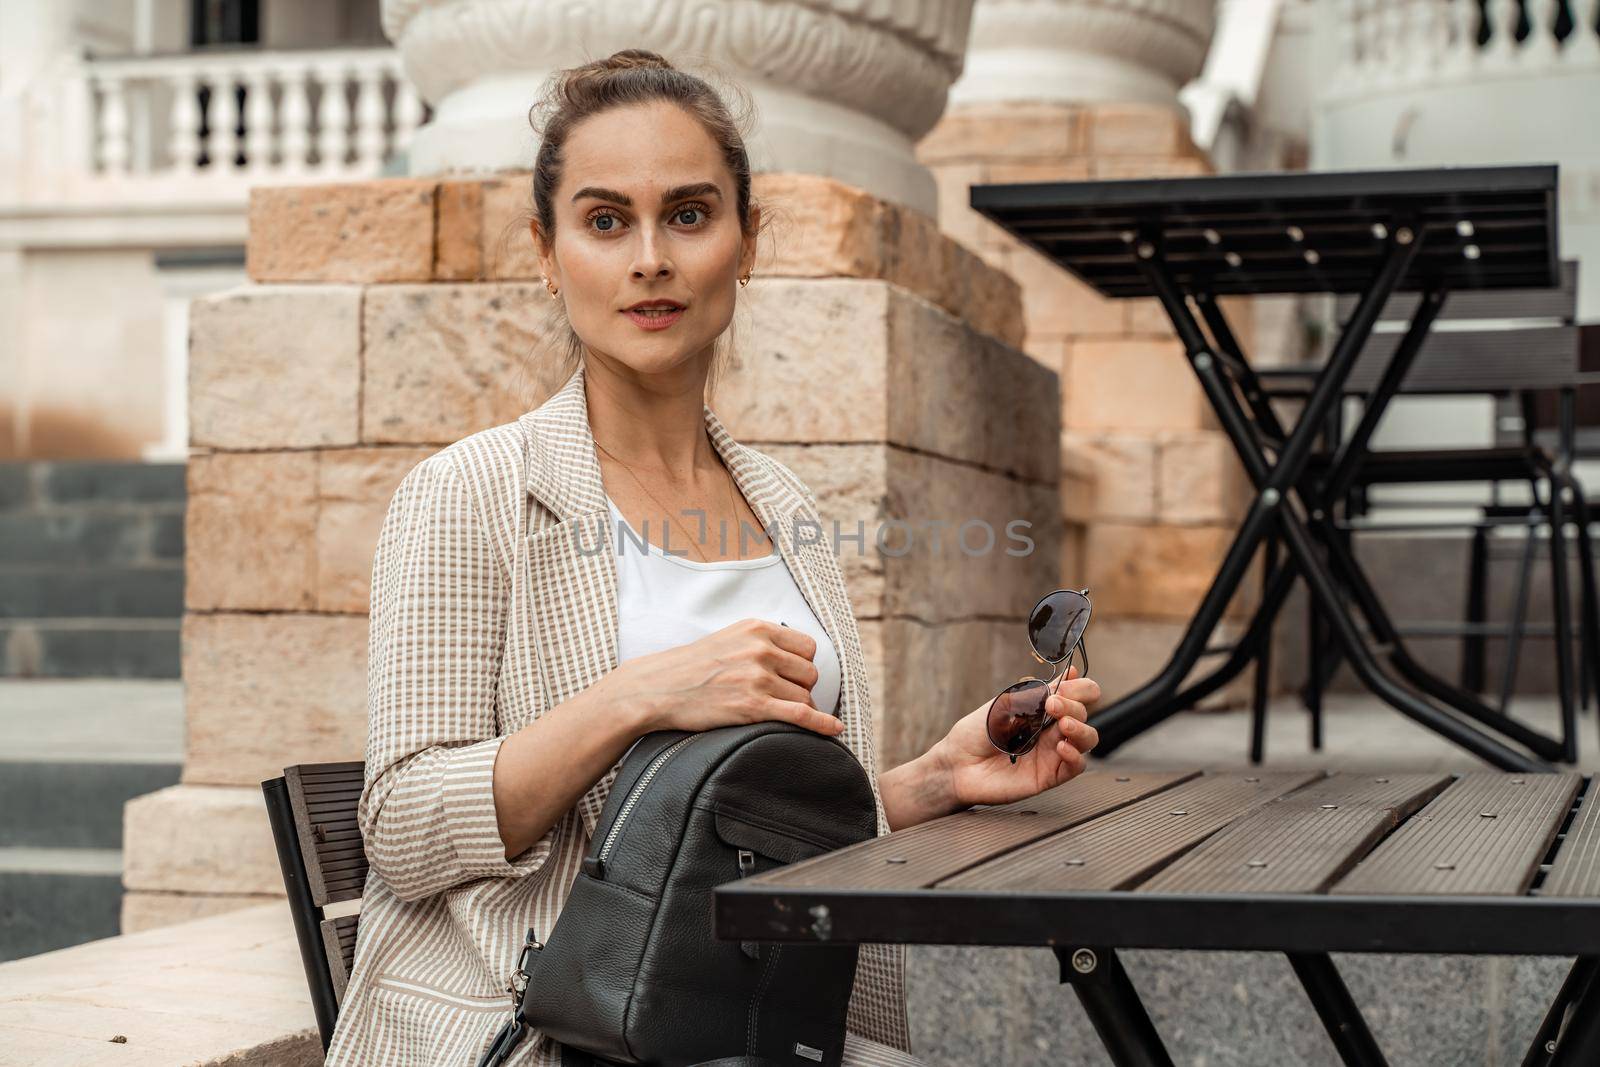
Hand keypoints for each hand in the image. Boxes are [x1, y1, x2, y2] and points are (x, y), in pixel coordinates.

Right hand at [604, 618, 844, 739]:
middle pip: (810, 673)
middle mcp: (761, 649)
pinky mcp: (752, 706)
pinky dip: (821, 724)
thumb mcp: (730, 638)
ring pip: (804, 696)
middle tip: (781, 698)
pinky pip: (801, 715)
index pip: (807, 647)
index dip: (802, 665)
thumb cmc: (692, 668)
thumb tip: (798, 658)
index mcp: (757, 629)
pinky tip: (833, 729)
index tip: (792, 677)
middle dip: (801, 688)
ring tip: (775, 713)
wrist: (657, 688)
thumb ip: (762, 642)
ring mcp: (757, 677)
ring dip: (797, 708)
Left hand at [930, 666, 1100, 808]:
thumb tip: (1072, 672)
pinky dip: (1075, 755)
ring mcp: (1052, 752)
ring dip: (1081, 729)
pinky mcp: (1049, 775)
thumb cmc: (978, 731)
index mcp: (1044, 708)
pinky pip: (1076, 766)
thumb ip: (1040, 692)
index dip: (1080, 688)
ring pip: (1087, 739)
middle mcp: (1052, 729)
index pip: (1078, 695)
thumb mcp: (1008, 703)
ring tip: (1064, 725)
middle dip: (1073, 706)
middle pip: (1083, 714)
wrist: (958, 762)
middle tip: (1052, 705)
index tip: (1068, 685)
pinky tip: (1061, 747)